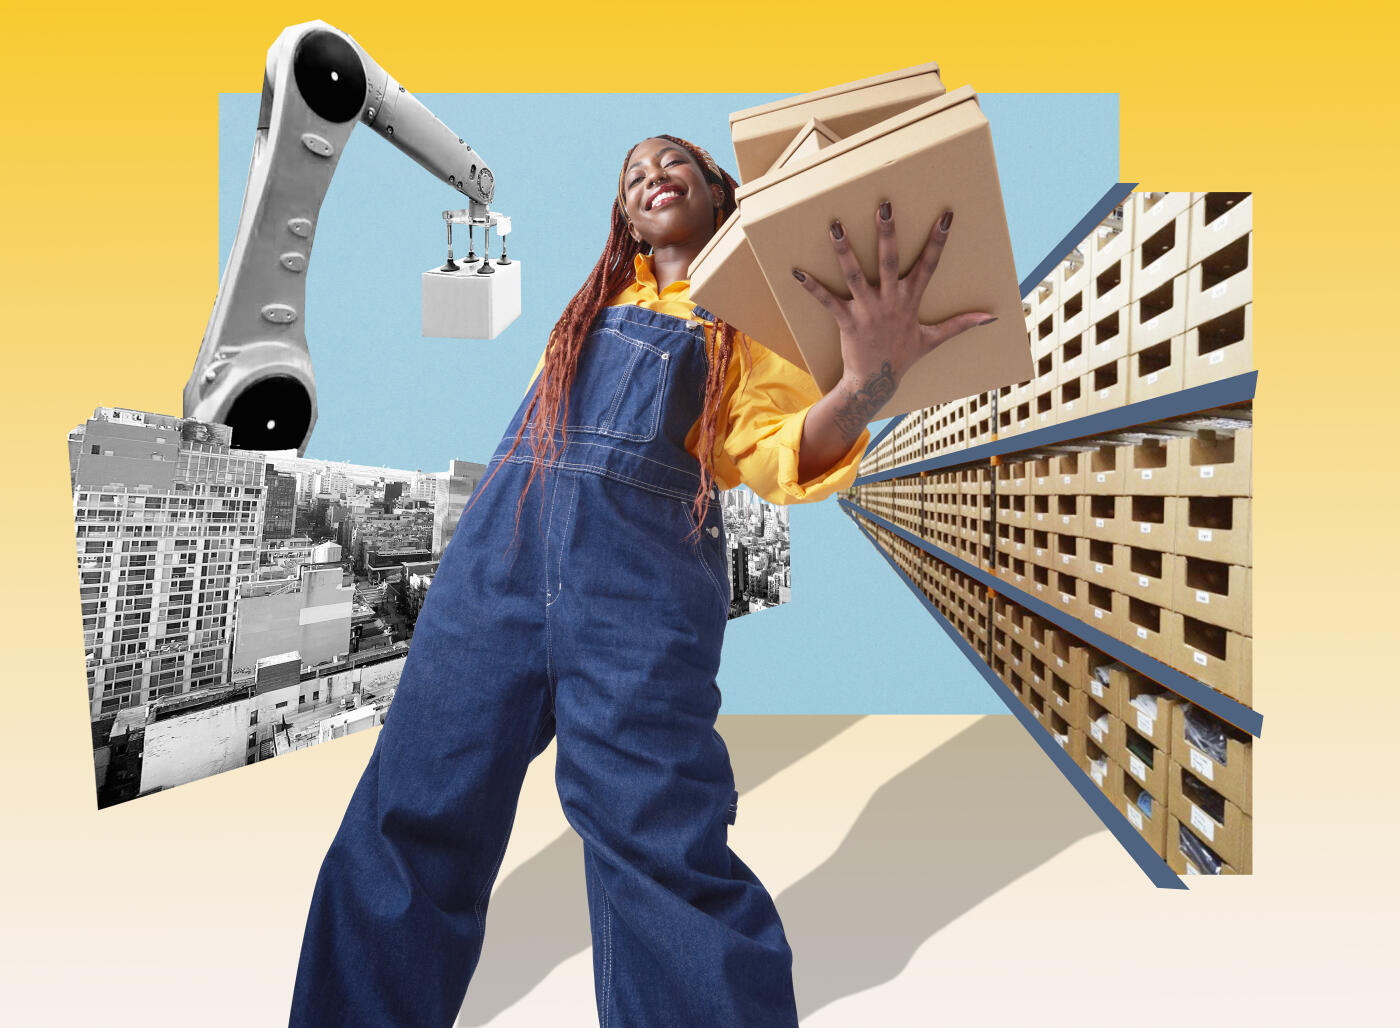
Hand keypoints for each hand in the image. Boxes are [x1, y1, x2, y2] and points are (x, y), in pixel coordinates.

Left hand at [791, 203, 995, 397]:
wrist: (876, 382)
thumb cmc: (902, 357)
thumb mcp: (933, 339)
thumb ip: (960, 324)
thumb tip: (990, 317)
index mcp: (911, 301)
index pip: (929, 265)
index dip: (938, 241)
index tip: (945, 215)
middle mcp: (890, 301)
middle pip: (889, 261)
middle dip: (887, 233)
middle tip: (884, 206)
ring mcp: (867, 310)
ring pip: (854, 275)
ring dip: (844, 250)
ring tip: (835, 226)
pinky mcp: (847, 320)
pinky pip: (827, 300)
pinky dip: (811, 286)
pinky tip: (796, 271)